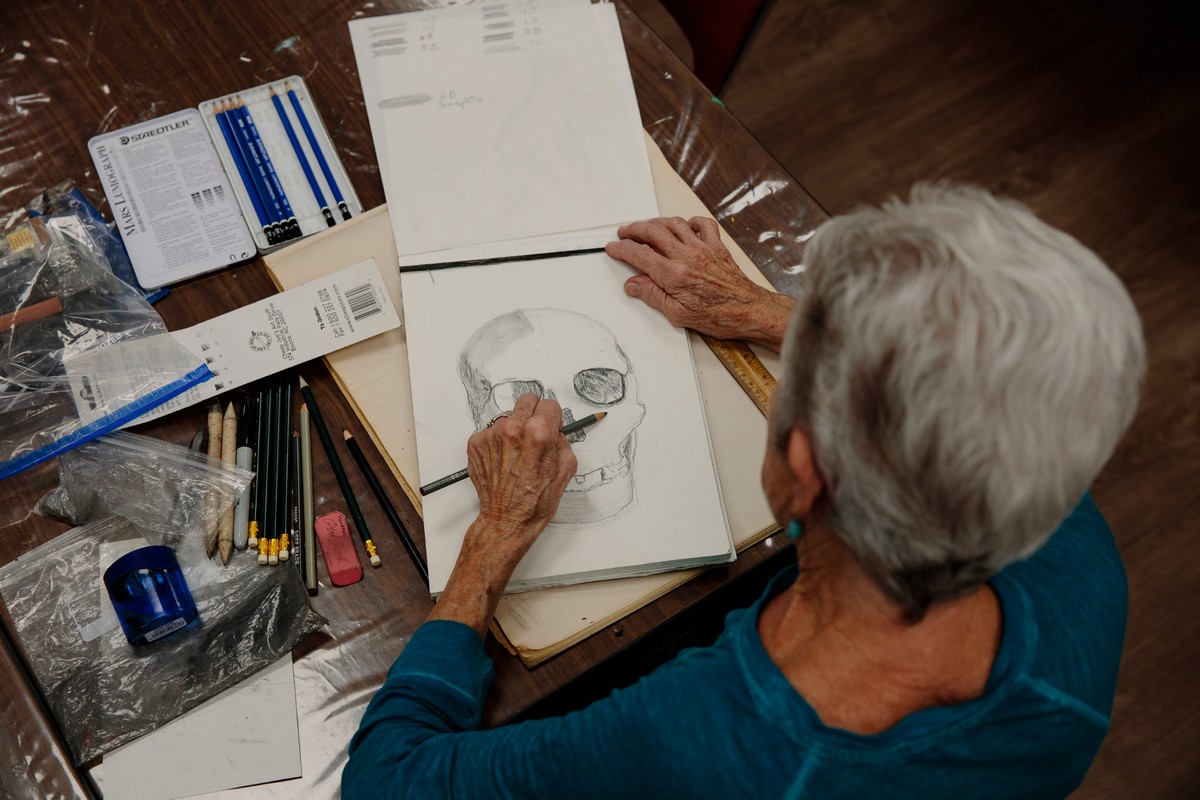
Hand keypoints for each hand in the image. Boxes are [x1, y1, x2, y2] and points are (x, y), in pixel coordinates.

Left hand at [465, 393, 576, 556]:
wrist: (506, 519)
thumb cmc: (534, 502)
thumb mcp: (565, 470)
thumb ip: (563, 442)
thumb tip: (556, 430)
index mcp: (539, 434)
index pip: (549, 404)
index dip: (553, 417)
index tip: (551, 427)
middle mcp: (513, 429)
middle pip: (527, 400)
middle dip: (534, 414)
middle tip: (535, 433)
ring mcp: (491, 435)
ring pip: (508, 416)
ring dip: (515, 428)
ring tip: (517, 453)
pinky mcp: (476, 443)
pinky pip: (491, 430)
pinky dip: (498, 441)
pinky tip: (504, 459)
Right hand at [605, 216, 794, 350]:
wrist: (748, 310)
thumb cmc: (718, 316)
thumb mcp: (677, 314)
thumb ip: (653, 295)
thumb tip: (634, 285)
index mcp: (674, 275)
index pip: (640, 255)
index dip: (622, 249)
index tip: (614, 248)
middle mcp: (687, 256)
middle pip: (653, 232)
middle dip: (634, 230)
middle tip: (624, 233)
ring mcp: (703, 248)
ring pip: (674, 224)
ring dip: (656, 222)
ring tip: (646, 226)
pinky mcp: (717, 247)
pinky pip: (703, 224)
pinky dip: (690, 221)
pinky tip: (684, 226)